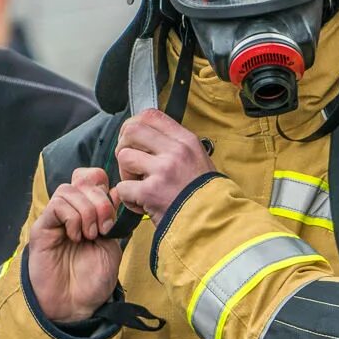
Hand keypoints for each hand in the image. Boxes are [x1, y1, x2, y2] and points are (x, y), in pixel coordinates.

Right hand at [27, 166, 123, 321]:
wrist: (76, 305)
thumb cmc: (93, 280)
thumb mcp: (112, 245)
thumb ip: (114, 218)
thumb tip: (118, 191)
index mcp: (89, 212)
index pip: (92, 177)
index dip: (105, 185)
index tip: (114, 212)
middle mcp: (71, 212)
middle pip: (83, 180)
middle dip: (101, 201)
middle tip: (105, 228)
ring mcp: (55, 219)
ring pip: (69, 190)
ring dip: (86, 211)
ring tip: (90, 235)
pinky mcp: (42, 228)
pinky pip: (56, 206)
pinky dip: (72, 218)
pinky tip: (75, 237)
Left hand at [113, 109, 214, 224]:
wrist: (215, 222)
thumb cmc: (205, 196)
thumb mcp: (198, 160)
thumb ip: (175, 146)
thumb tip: (149, 138)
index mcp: (186, 141)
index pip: (151, 115)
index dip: (133, 124)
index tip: (132, 139)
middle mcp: (175, 151)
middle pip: (132, 130)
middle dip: (123, 146)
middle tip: (130, 164)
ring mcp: (163, 170)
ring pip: (124, 157)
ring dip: (125, 174)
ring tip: (139, 187)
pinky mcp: (151, 192)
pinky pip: (123, 187)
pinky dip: (128, 199)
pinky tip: (141, 204)